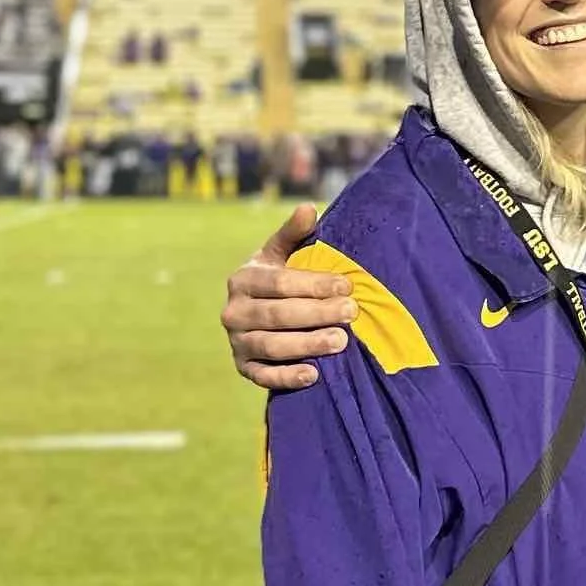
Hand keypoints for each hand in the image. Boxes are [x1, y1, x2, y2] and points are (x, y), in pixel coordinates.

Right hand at [221, 205, 352, 390]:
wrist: (255, 314)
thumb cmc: (276, 280)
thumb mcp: (280, 254)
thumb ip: (293, 234)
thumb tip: (308, 208)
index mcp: (243, 279)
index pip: (279, 283)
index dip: (314, 284)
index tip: (347, 285)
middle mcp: (233, 311)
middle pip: (277, 315)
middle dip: (317, 314)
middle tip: (351, 312)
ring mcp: (237, 342)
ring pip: (271, 346)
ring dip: (307, 345)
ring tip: (341, 341)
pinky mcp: (244, 368)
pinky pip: (263, 376)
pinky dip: (286, 377)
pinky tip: (313, 375)